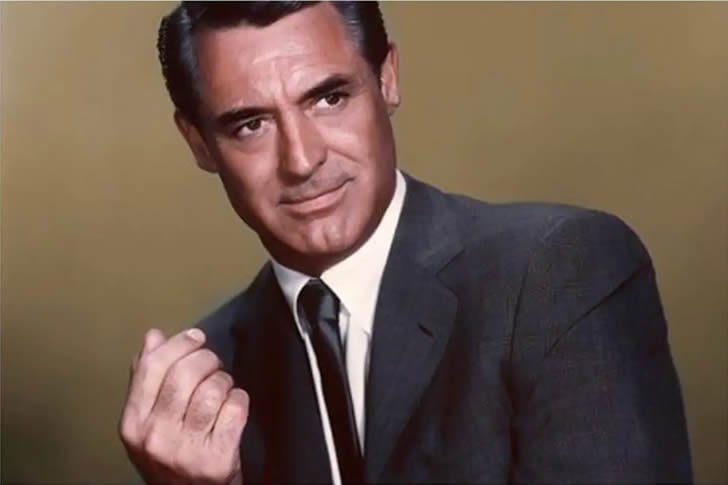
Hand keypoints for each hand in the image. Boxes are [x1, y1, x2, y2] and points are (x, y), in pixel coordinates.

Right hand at [119, 328, 248, 484]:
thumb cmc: (171, 457)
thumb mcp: (148, 423)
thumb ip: (147, 379)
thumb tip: (153, 337)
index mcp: (133, 424)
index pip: (152, 367)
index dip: (179, 344)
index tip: (195, 338)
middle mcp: (155, 438)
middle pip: (185, 374)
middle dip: (206, 359)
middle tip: (213, 363)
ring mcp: (186, 451)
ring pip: (213, 389)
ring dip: (224, 381)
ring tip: (223, 390)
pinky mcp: (217, 461)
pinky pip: (236, 408)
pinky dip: (240, 400)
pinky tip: (234, 407)